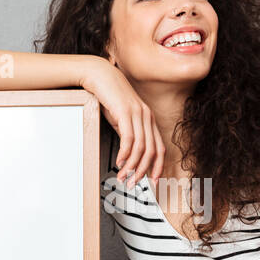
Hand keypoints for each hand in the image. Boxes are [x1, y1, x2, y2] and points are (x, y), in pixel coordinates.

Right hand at [78, 57, 164, 188]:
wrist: (100, 76)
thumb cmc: (109, 97)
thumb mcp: (122, 118)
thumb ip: (128, 133)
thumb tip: (129, 154)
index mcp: (149, 119)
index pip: (159, 148)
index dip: (158, 167)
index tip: (153, 182)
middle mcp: (147, 116)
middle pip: (152, 151)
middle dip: (144, 171)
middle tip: (134, 184)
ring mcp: (138, 113)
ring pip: (141, 147)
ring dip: (132, 165)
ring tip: (123, 176)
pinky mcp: (125, 111)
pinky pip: (129, 138)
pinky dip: (125, 153)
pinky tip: (119, 162)